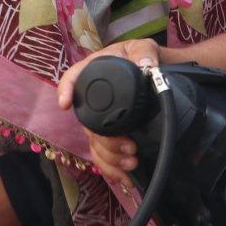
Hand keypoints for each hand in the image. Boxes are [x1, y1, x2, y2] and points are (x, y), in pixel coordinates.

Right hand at [56, 39, 161, 186]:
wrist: (159, 76)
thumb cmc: (143, 57)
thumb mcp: (143, 48)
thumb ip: (144, 52)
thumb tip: (146, 64)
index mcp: (94, 71)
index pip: (73, 78)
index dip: (66, 90)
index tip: (65, 104)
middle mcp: (92, 98)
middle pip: (87, 122)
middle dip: (105, 140)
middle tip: (130, 147)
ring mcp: (99, 119)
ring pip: (94, 143)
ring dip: (109, 157)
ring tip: (132, 163)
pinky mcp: (110, 135)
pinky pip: (102, 154)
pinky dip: (110, 168)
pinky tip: (123, 177)